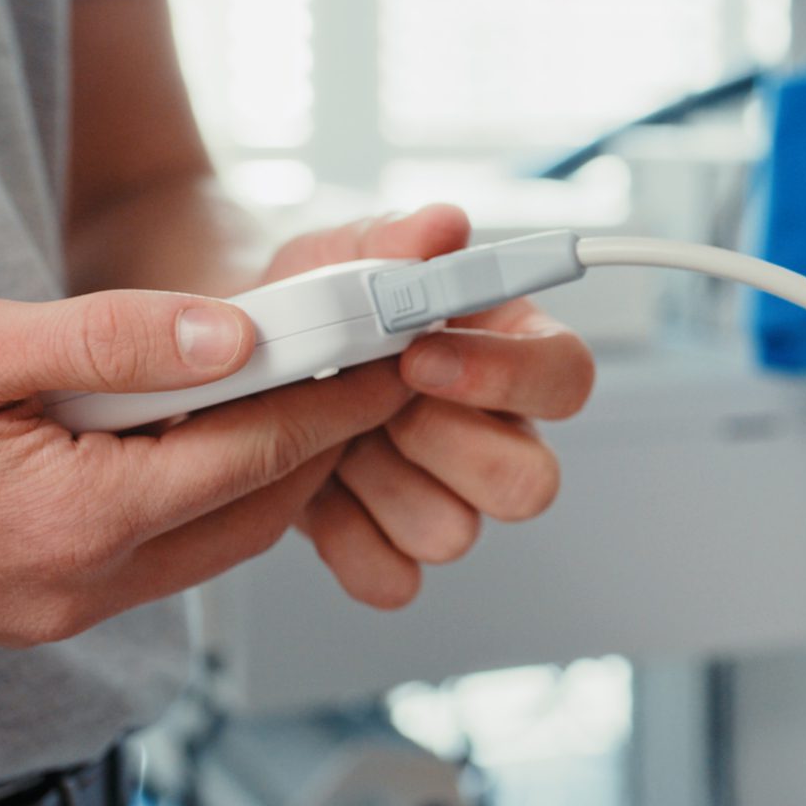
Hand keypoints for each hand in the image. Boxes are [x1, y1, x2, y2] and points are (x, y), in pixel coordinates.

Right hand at [0, 288, 411, 644]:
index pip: (258, 452)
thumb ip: (112, 341)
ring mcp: (52, 606)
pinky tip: (195, 427)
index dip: (341, 392)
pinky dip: (197, 490)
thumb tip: (238, 334)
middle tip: (368, 356)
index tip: (400, 347)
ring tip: (296, 376)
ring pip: (209, 534)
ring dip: (261, 464)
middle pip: (254, 508)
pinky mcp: (27, 601)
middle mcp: (78, 586)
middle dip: (322, 432)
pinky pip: (153, 549)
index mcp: (75, 522)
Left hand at [259, 206, 595, 608]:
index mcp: (511, 355)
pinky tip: (313, 486)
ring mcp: (448, 499)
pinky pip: (391, 578)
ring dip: (377, 483)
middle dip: (439, 444)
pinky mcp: (390, 547)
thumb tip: (441, 227)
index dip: (506, 375)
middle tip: (372, 404)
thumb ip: (392, 241)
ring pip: (455, 533)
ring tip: (327, 435)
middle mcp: (496, 435)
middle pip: (532, 484)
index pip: (568, 377)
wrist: (236, 360)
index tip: (418, 354)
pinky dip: (340, 537)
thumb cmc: (317, 303)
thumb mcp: (341, 256)